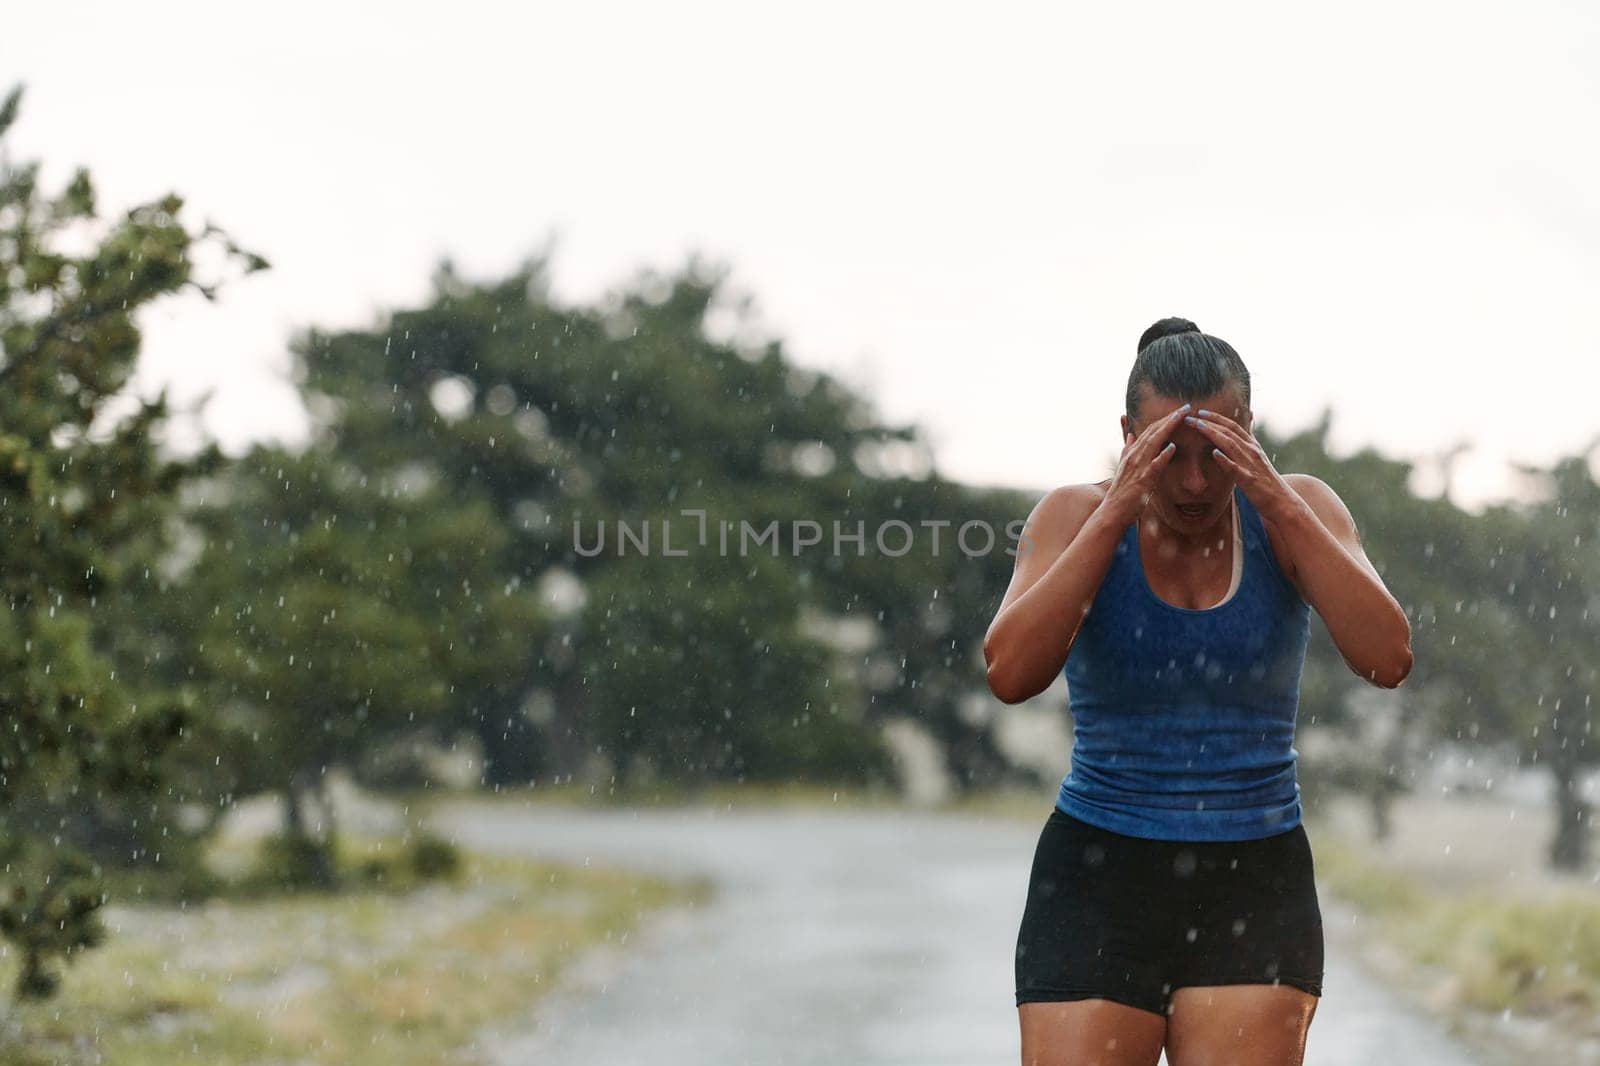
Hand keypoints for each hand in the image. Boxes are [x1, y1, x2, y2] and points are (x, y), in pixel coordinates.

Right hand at [1100, 404, 1188, 526]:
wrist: (1112, 512)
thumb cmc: (1121, 492)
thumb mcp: (1124, 466)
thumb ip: (1128, 449)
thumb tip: (1131, 434)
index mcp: (1132, 452)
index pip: (1150, 430)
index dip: (1164, 419)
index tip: (1178, 411)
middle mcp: (1134, 456)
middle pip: (1153, 431)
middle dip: (1170, 418)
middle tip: (1186, 407)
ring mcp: (1138, 467)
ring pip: (1153, 442)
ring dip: (1168, 428)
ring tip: (1182, 417)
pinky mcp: (1143, 480)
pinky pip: (1154, 465)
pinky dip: (1163, 455)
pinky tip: (1172, 447)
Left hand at [1183, 409, 1298, 522]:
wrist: (1282, 500)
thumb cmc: (1267, 481)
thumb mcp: (1259, 456)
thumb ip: (1251, 440)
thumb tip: (1251, 421)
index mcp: (1253, 446)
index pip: (1233, 426)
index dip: (1217, 418)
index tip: (1200, 411)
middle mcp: (1252, 451)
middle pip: (1229, 432)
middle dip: (1209, 422)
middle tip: (1191, 416)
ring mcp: (1250, 464)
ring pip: (1230, 444)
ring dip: (1213, 433)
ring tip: (1198, 426)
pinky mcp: (1248, 479)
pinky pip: (1235, 468)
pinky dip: (1225, 459)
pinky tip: (1214, 453)